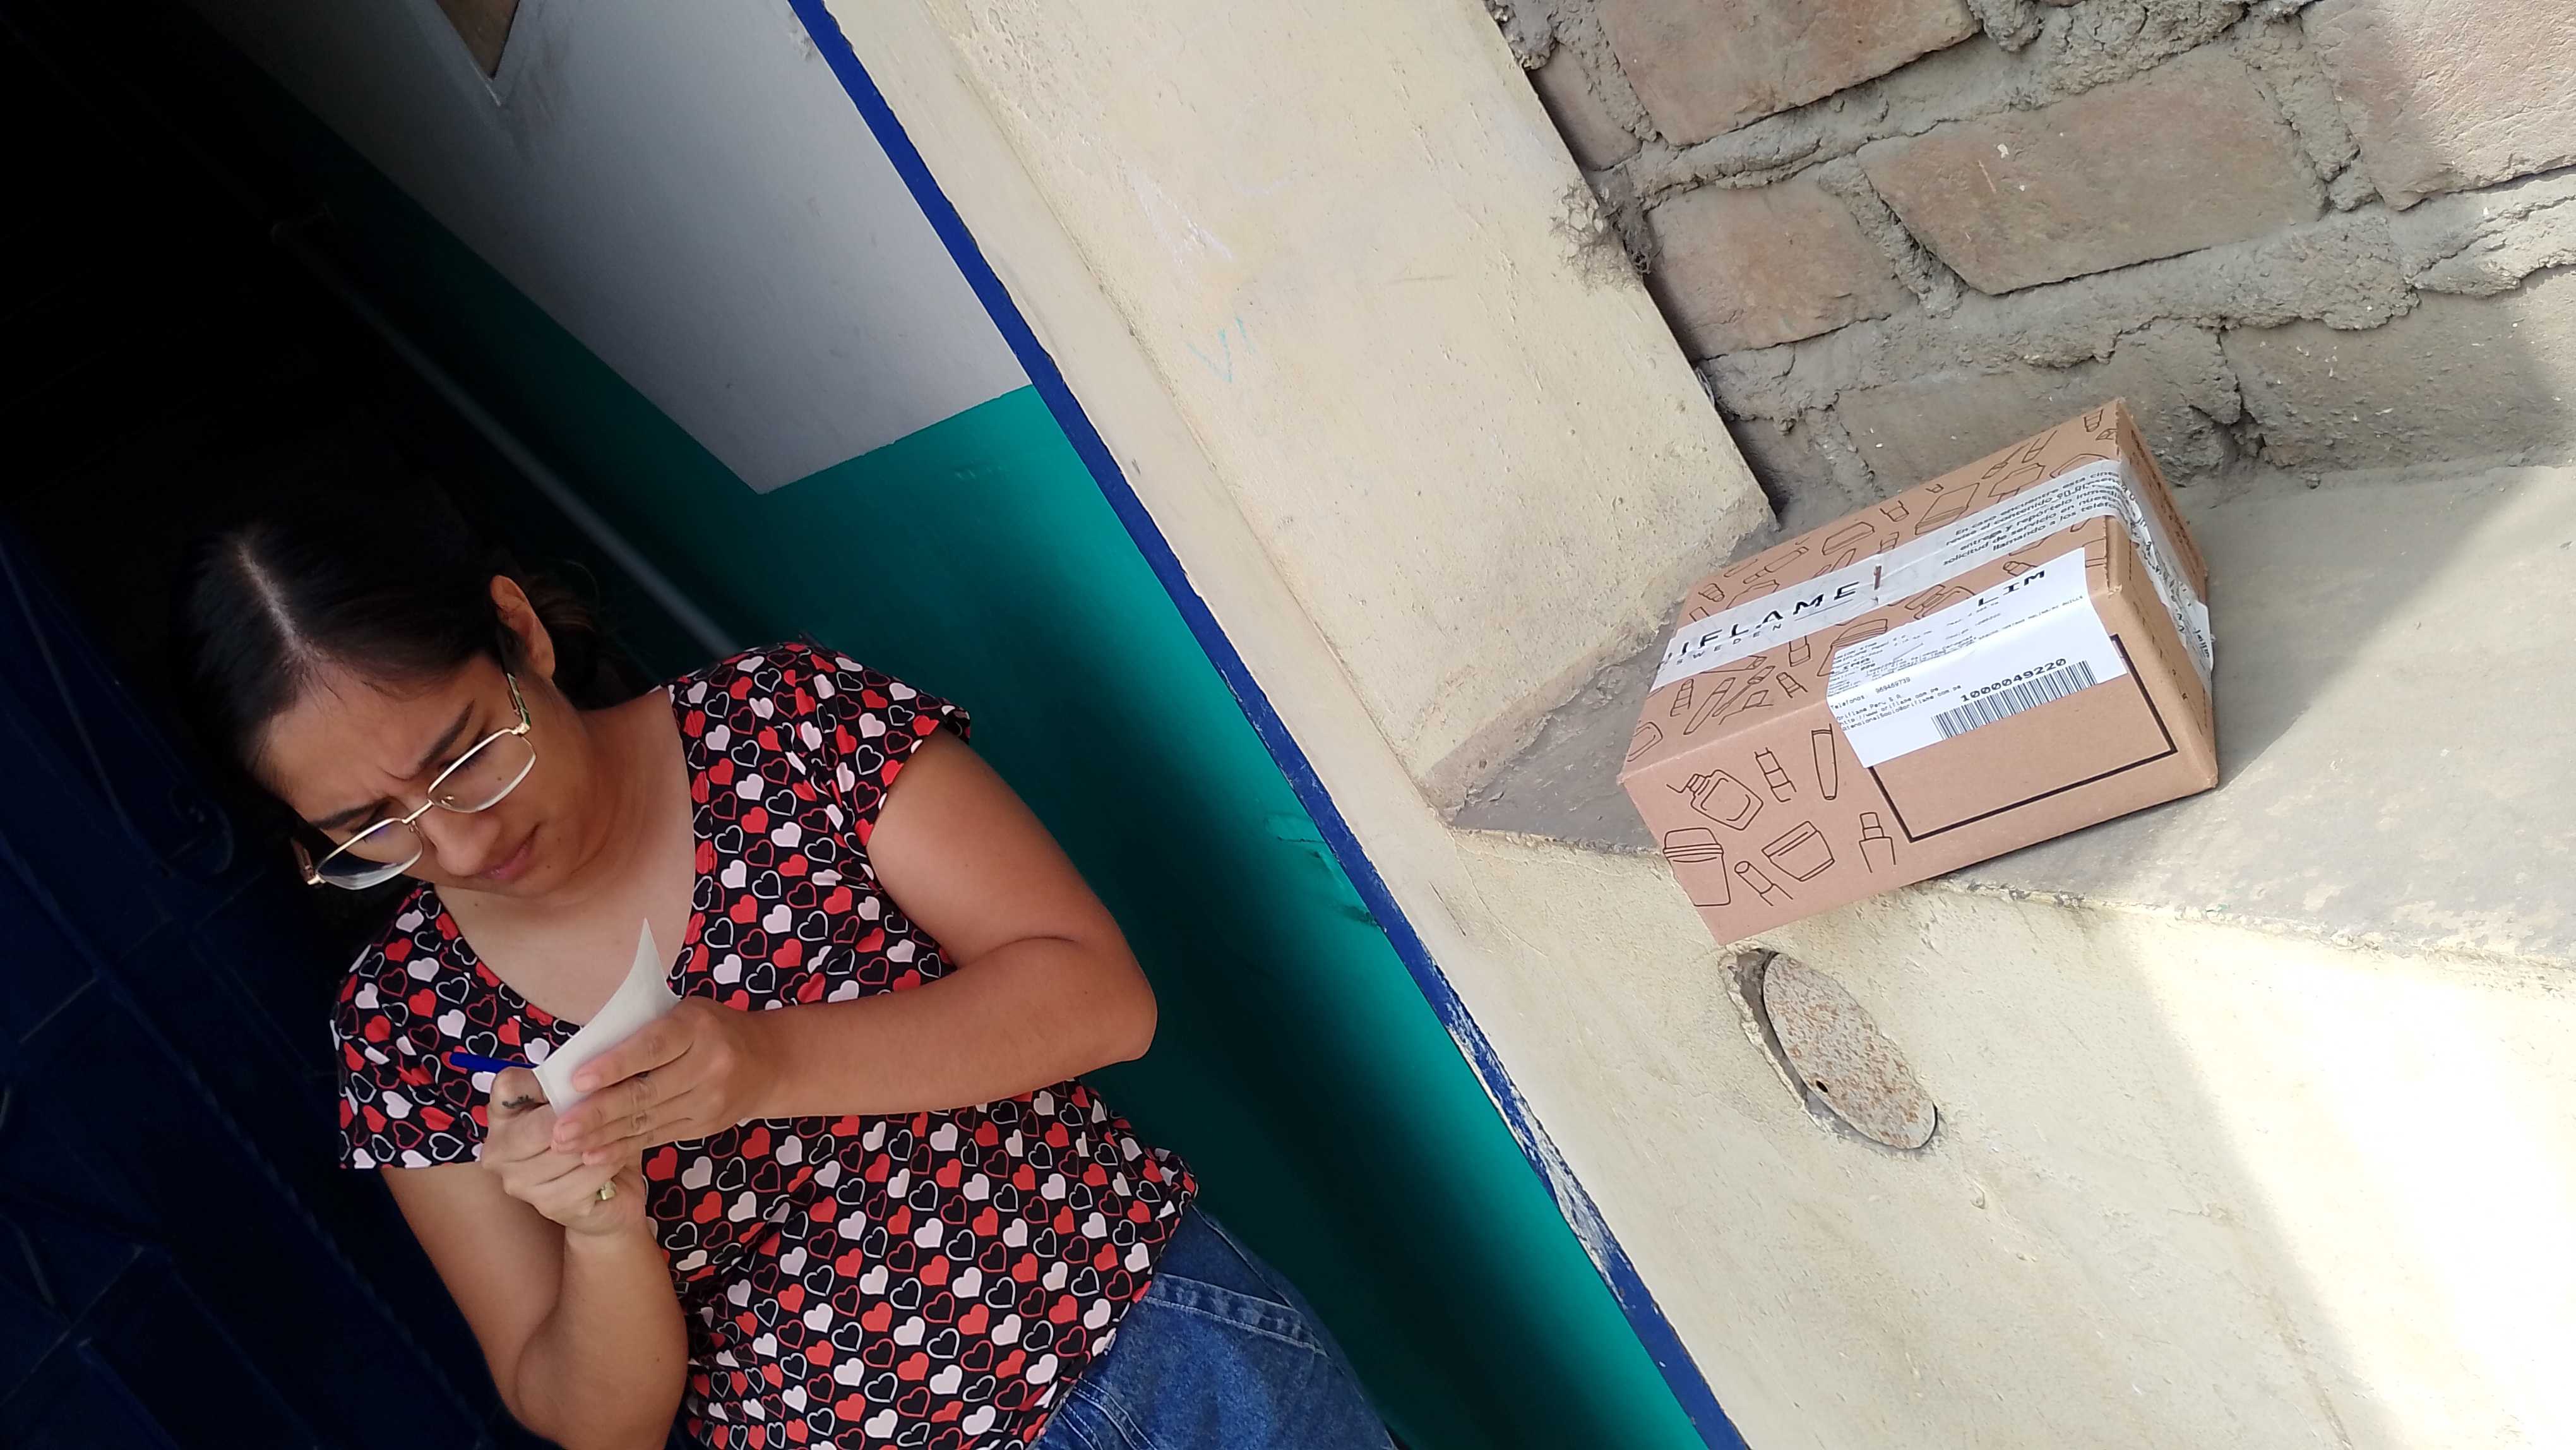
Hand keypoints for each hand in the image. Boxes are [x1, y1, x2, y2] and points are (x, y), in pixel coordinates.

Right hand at [485, 1068, 645, 1237]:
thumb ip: (575, 1083)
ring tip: (623, 1128)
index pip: (508, 1086)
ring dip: (602, 1138)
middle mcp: (499, 1151)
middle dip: (581, 1115)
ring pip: (568, 1151)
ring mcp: (519, 1183)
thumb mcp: (581, 1102)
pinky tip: (619, 1155)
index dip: (544, 1080)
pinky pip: (588, 1175)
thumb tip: (596, 1063)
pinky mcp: (548, 1205)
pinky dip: (611, 1161)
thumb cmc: (590, 1136)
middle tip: (615, 1103)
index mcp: (502, 1115)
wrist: (605, 1195)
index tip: (578, 1080)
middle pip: (540, 1125)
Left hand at [549, 999, 777, 1165]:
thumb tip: (586, 1053)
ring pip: (646, 1120)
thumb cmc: (711, 1028)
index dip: (615, 1065)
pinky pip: (656, 1137)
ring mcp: (708, 1101)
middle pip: (645, 1093)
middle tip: (559, 1129)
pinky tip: (593, 1155)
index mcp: (697, 1027)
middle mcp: (707, 1066)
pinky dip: (622, 1148)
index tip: (578, 1079)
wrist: (768, 1062)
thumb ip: (645, 1029)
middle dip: (597, 1113)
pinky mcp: (703, 1126)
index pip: (651, 1047)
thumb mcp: (685, 1013)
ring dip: (602, 1136)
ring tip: (565, 1145)